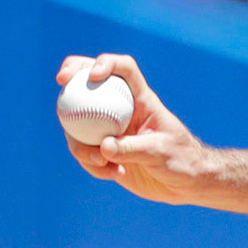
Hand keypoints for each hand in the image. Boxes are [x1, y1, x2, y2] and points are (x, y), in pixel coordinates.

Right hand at [56, 54, 215, 203]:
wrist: (185, 184)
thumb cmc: (182, 160)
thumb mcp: (160, 152)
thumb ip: (132, 148)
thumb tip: (103, 146)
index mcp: (142, 100)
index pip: (125, 70)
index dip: (108, 64)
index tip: (94, 76)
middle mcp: (123, 110)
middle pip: (92, 83)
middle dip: (74, 75)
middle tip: (62, 80)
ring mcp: (110, 129)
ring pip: (79, 123)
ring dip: (81, 142)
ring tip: (101, 162)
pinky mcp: (104, 150)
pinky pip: (85, 152)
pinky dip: (92, 165)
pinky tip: (113, 175)